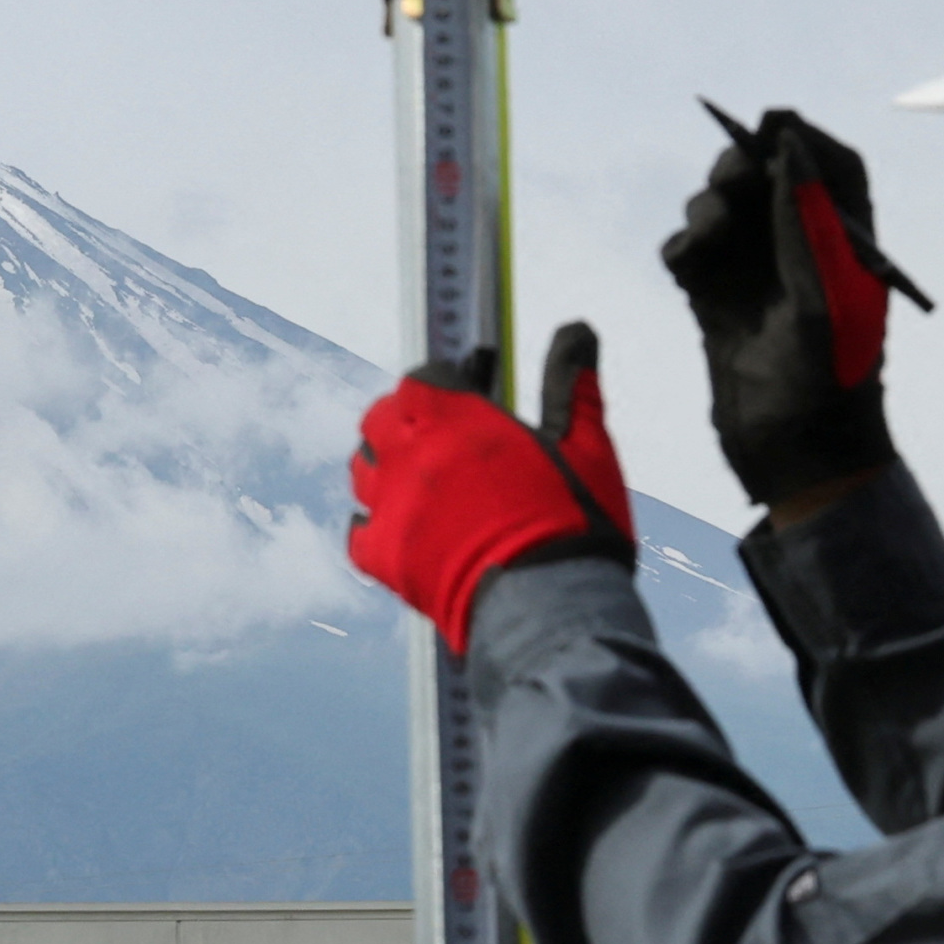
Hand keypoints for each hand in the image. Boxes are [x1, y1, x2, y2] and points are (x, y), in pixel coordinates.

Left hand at [348, 322, 635, 654]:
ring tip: (423, 480)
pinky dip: (372, 526)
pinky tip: (402, 529)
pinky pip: (357, 533)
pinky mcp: (386, 559)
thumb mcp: (586, 445)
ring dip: (386, 466)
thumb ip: (571, 384)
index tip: (468, 391)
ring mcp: (394, 509)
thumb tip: (577, 332)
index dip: (442, 383)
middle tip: (443, 436)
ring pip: (363, 470)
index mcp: (457, 421)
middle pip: (381, 420)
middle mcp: (413, 458)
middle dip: (407, 419)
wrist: (551, 610)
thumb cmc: (573, 524)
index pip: (421, 380)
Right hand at [661, 105, 922, 505]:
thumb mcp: (822, 294)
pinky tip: (687, 270)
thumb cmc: (830, 384)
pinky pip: (690, 254)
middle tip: (728, 180)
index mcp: (846, 245)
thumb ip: (802, 218)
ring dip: (707, 211)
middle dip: (741, 169)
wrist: (799, 460)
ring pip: (723, 212)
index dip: (801, 138)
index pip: (831, 168)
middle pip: (768, 180)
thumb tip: (787, 146)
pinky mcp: (715, 303)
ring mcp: (755, 277)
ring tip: (708, 241)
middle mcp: (800, 253)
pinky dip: (683, 250)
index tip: (768, 126)